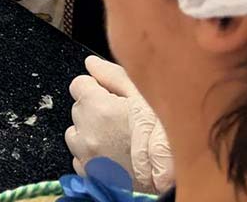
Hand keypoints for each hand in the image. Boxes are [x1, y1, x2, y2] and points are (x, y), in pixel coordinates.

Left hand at [65, 56, 172, 193]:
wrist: (169, 183)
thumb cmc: (162, 141)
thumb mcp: (144, 98)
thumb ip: (113, 76)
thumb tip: (92, 63)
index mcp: (98, 108)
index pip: (78, 84)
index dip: (96, 87)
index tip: (110, 94)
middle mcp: (86, 132)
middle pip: (78, 108)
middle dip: (94, 109)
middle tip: (120, 118)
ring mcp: (85, 156)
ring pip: (76, 134)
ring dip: (90, 132)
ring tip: (117, 139)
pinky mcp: (87, 174)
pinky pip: (80, 157)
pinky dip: (92, 154)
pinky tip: (114, 155)